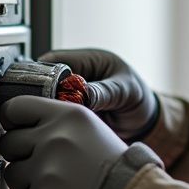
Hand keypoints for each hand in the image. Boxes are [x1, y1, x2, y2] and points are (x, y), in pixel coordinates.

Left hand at [0, 95, 129, 188]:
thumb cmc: (116, 170)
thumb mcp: (92, 130)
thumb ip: (58, 124)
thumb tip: (21, 127)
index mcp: (68, 115)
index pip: (15, 107)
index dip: (11, 120)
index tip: (15, 129)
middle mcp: (54, 139)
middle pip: (8, 142)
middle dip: (20, 155)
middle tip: (44, 164)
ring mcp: (44, 171)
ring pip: (12, 174)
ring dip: (27, 182)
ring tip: (57, 187)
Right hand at [38, 48, 158, 141]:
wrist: (146, 121)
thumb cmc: (139, 97)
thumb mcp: (124, 90)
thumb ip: (102, 92)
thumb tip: (82, 93)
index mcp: (88, 60)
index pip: (55, 60)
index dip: (43, 73)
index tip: (41, 89)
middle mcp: (76, 77)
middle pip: (46, 82)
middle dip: (44, 95)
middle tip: (49, 108)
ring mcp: (72, 96)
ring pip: (49, 101)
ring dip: (50, 110)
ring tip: (58, 120)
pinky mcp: (72, 114)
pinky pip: (57, 117)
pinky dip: (57, 122)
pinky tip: (61, 128)